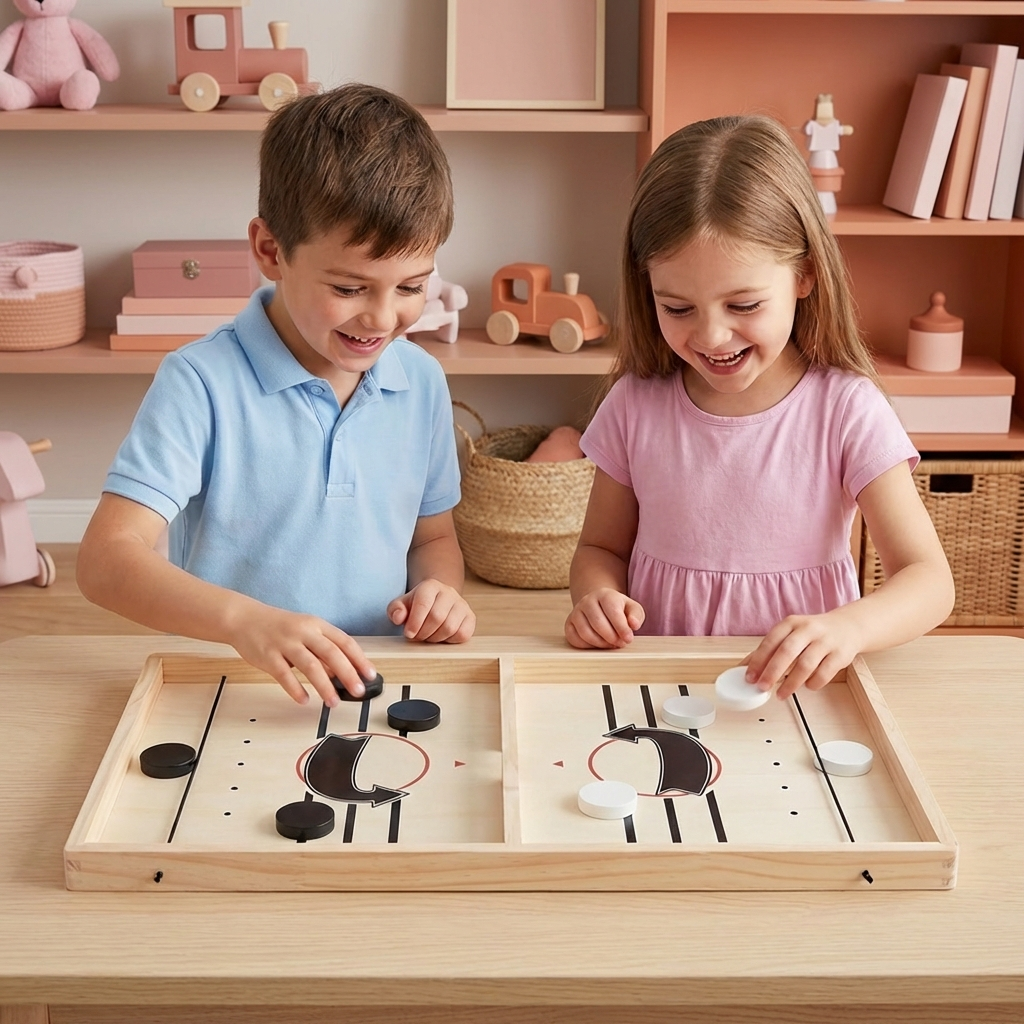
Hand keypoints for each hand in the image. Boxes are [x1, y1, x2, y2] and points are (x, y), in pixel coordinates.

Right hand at [225, 601, 375, 705]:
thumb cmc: (278, 626)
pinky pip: (284, 675)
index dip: (360, 659)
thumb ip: (323, 650)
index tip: (370, 674)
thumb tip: (342, 672)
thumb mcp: (305, 631)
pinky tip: (304, 700)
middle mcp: (303, 632)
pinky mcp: (268, 656)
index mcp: (316, 625)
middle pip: (331, 654)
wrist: (244, 618)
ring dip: (324, 686)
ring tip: (334, 702)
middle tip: (358, 691)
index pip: (344, 642)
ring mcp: (285, 643)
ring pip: (310, 666)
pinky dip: (296, 689)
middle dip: (348, 674)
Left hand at [387, 579, 475, 642]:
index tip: (408, 634)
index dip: (414, 622)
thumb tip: (399, 618)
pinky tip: (441, 637)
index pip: (423, 603)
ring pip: (450, 627)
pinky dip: (449, 641)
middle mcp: (449, 592)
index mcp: (430, 586)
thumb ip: (395, 610)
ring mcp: (462, 605)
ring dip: (435, 638)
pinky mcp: (470, 618)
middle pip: (437, 617)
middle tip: (417, 637)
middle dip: (424, 632)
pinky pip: (463, 634)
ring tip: (428, 637)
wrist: (436, 603)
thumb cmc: (416, 607)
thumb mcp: (401, 605)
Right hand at [565, 587, 644, 648]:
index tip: (629, 638)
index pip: (612, 611)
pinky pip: (574, 638)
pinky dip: (588, 646)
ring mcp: (576, 611)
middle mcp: (587, 601)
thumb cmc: (618, 609)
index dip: (621, 627)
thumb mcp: (632, 609)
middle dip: (611, 637)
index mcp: (605, 594)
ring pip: (585, 633)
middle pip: (598, 623)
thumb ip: (636, 616)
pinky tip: (598, 644)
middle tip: (620, 643)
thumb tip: (633, 624)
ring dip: (600, 644)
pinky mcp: (569, 623)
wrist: (600, 606)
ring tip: (611, 644)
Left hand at [744, 610, 862, 699]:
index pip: (770, 641)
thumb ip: (771, 649)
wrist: (848, 626)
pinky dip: (813, 683)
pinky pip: (824, 673)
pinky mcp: (840, 654)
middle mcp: (808, 629)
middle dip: (772, 672)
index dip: (758, 660)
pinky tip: (807, 686)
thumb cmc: (812, 634)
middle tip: (762, 687)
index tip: (750, 676)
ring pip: (806, 665)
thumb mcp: (791, 633)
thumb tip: (746, 667)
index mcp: (791, 623)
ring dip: (791, 683)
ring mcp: (825, 641)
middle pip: (787, 652)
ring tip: (781, 693)